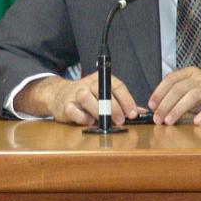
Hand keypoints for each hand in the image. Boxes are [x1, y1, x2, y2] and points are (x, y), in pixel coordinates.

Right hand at [14, 72, 142, 125]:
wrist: (59, 95)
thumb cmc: (87, 96)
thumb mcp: (105, 95)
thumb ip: (123, 104)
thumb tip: (141, 112)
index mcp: (101, 79)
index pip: (117, 86)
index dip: (127, 100)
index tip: (133, 113)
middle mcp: (88, 84)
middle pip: (103, 92)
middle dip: (114, 108)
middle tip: (121, 120)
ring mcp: (75, 94)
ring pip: (86, 98)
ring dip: (97, 111)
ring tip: (104, 121)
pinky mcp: (65, 105)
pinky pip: (73, 110)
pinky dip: (82, 118)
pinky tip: (89, 121)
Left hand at [149, 69, 200, 125]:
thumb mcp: (193, 89)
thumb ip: (177, 96)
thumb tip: (157, 108)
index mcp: (191, 73)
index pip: (171, 79)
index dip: (159, 92)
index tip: (151, 105)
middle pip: (179, 89)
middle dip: (165, 104)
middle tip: (157, 118)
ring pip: (193, 96)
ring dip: (178, 109)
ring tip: (169, 121)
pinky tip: (196, 122)